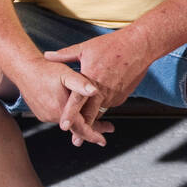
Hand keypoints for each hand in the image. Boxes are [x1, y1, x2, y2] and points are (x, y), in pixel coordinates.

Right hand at [14, 58, 115, 145]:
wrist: (23, 69)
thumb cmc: (45, 70)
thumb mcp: (66, 74)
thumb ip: (81, 84)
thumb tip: (95, 91)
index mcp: (60, 109)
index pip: (80, 129)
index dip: (94, 135)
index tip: (103, 141)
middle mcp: (52, 116)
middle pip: (76, 128)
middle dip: (93, 129)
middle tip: (108, 127)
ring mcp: (46, 116)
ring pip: (68, 123)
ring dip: (81, 121)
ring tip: (94, 115)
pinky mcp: (41, 113)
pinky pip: (59, 118)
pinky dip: (70, 117)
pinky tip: (76, 110)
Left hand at [44, 31, 152, 146]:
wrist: (140, 47)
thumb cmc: (112, 45)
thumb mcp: (85, 48)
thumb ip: (65, 55)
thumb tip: (47, 55)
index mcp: (91, 79)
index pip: (78, 101)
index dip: (71, 115)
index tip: (64, 126)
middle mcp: (103, 91)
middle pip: (91, 115)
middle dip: (83, 129)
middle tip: (76, 141)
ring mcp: (115, 95)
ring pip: (100, 109)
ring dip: (93, 115)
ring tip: (85, 119)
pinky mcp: (123, 96)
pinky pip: (109, 103)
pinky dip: (102, 103)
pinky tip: (101, 96)